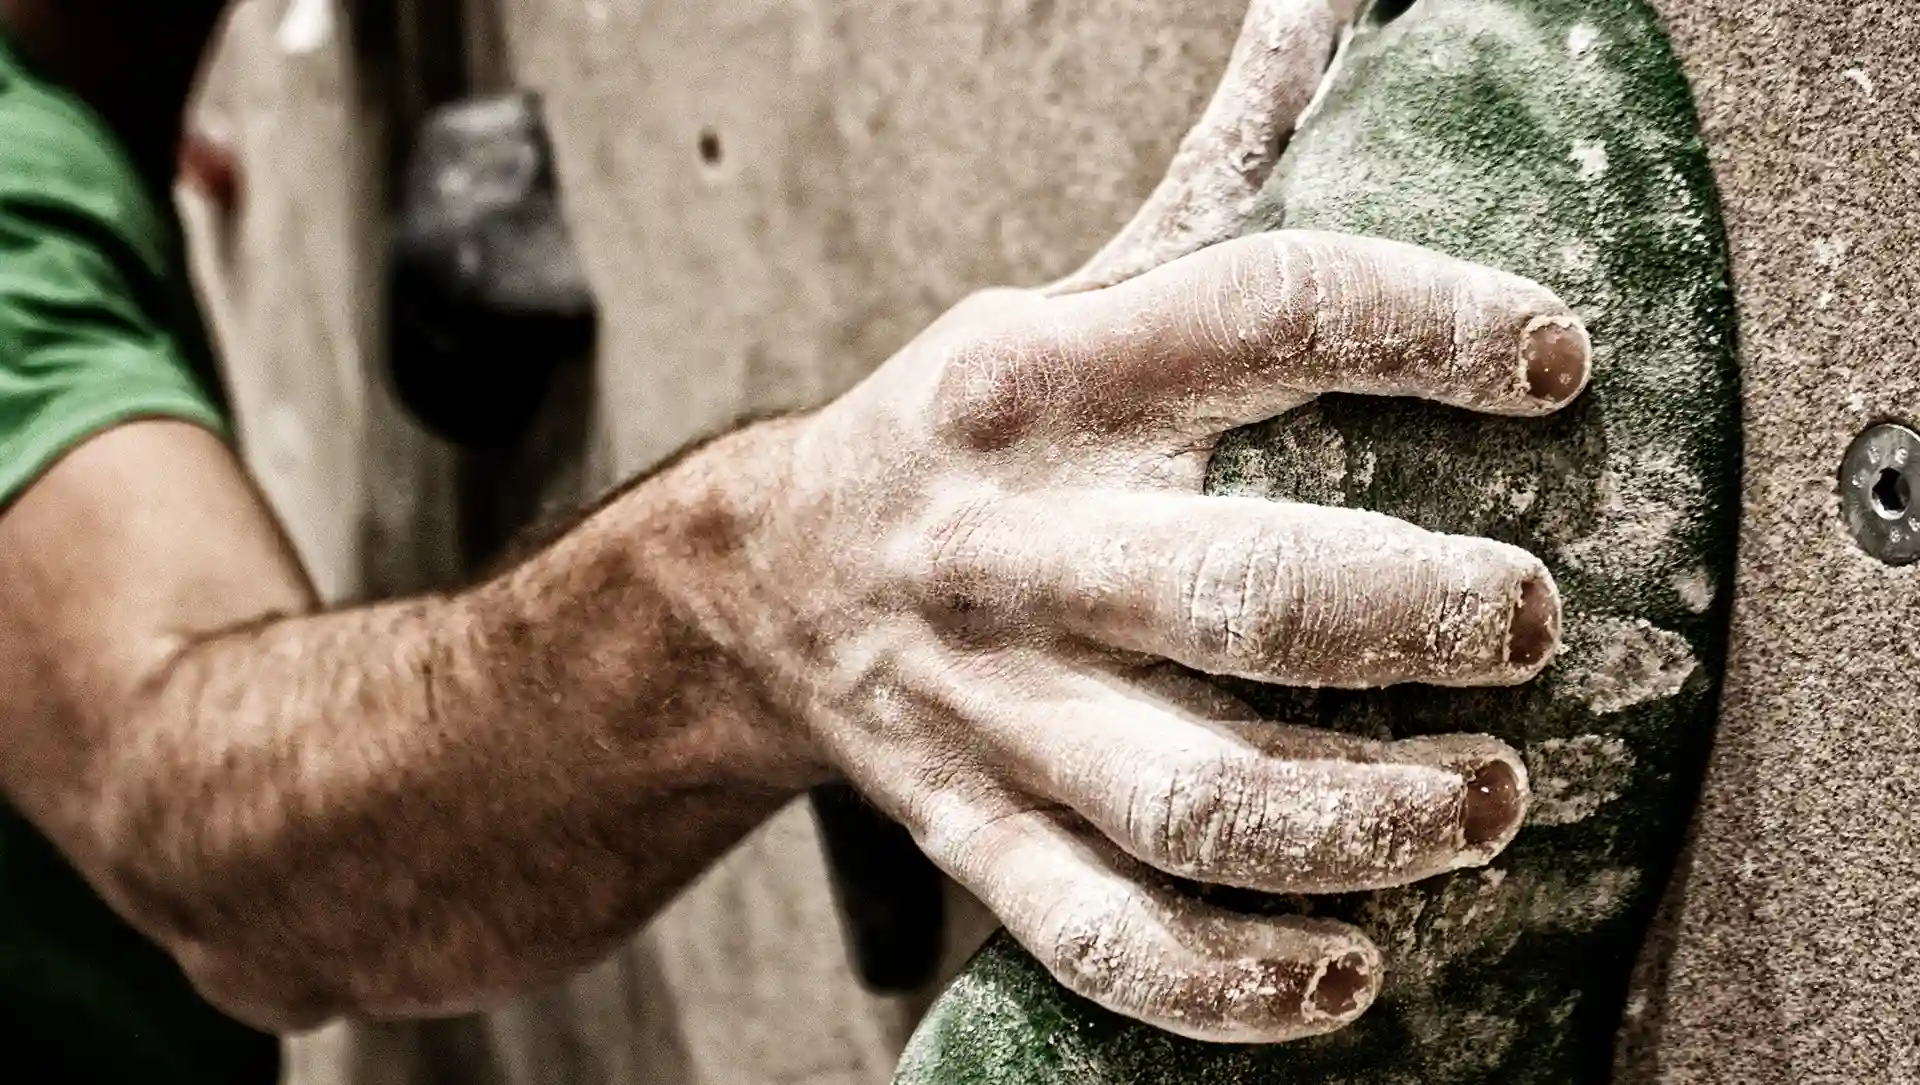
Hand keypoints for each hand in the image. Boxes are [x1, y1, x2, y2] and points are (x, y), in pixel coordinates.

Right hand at [689, 0, 1590, 1044]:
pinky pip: (1102, 936)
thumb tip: (1339, 9)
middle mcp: (1011, 544)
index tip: (1551, 361)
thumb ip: (1222, 179)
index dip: (1428, 323)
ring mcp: (990, 707)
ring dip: (1358, 821)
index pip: (1261, 313)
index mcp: (1043, 374)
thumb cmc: (963, 434)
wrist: (761, 587)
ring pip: (1186, 797)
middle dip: (1410, 615)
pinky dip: (1231, 980)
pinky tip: (1344, 969)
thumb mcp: (1069, 289)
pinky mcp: (974, 833)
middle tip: (1522, 619)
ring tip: (1482, 805)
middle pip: (1234, 589)